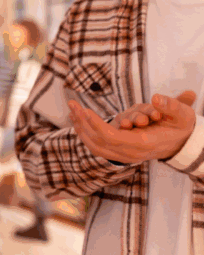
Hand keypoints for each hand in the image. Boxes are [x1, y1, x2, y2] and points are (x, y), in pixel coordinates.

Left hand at [69, 92, 198, 162]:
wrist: (182, 143)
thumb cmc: (180, 126)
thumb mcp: (183, 114)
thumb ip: (173, 106)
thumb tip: (156, 99)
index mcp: (144, 144)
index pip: (113, 138)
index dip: (97, 125)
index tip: (85, 111)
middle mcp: (131, 152)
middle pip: (99, 142)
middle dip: (83, 123)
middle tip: (72, 104)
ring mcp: (124, 155)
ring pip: (94, 146)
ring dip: (80, 127)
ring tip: (71, 109)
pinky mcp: (119, 152)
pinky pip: (96, 146)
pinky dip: (85, 132)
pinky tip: (76, 118)